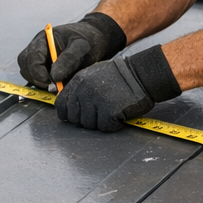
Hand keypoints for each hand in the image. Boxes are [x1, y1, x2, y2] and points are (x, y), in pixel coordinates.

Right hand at [17, 12, 126, 89]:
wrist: (96, 39)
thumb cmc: (88, 39)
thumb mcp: (81, 47)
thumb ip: (68, 60)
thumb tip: (54, 77)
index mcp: (44, 39)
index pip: (31, 57)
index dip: (38, 72)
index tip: (51, 82)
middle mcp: (38, 49)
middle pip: (25, 65)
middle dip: (37, 78)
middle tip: (53, 86)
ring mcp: (40, 59)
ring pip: (28, 73)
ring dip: (39, 82)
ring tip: (57, 85)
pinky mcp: (45, 68)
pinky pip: (37, 78)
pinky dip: (44, 84)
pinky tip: (58, 85)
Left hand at [56, 47, 181, 131]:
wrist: (140, 75)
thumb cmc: (120, 76)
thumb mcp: (93, 75)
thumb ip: (80, 89)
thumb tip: (70, 104)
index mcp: (78, 81)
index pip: (61, 105)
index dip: (69, 113)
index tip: (78, 115)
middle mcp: (83, 91)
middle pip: (74, 118)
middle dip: (86, 119)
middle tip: (100, 113)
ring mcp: (95, 101)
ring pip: (89, 125)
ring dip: (100, 122)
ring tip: (111, 110)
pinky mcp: (108, 111)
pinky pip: (105, 127)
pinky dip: (113, 125)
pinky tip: (119, 114)